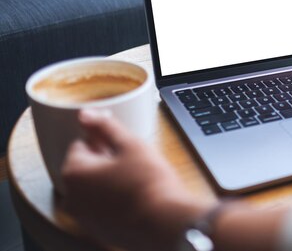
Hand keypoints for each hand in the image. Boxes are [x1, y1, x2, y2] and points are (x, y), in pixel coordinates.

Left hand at [61, 109, 214, 250]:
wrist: (165, 222)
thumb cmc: (149, 183)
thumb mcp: (130, 144)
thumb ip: (105, 126)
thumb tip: (86, 114)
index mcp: (74, 173)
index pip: (81, 144)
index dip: (104, 140)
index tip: (123, 144)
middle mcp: (72, 198)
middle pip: (86, 167)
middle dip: (105, 160)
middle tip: (132, 160)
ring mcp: (85, 217)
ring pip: (94, 187)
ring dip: (110, 179)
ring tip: (136, 178)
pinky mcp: (100, 230)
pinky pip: (102, 206)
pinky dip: (115, 199)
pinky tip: (135, 195)